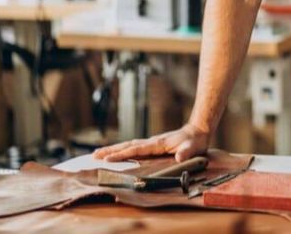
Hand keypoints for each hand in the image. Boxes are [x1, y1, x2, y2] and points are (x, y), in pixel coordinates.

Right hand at [92, 123, 209, 162]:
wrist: (197, 132)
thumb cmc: (195, 141)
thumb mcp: (193, 148)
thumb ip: (186, 152)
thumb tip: (179, 157)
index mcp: (157, 144)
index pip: (135, 149)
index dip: (122, 154)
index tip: (108, 158)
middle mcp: (151, 142)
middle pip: (127, 145)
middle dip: (110, 150)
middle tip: (93, 156)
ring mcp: (151, 143)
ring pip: (128, 145)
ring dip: (113, 149)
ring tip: (98, 154)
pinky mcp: (152, 145)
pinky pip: (133, 148)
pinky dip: (122, 150)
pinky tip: (116, 154)